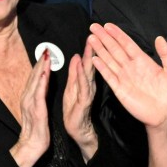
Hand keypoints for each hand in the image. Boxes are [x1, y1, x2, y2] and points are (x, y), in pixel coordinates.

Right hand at [11, 50, 51, 166]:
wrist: (32, 145)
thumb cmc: (36, 129)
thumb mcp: (37, 110)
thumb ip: (38, 98)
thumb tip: (41, 88)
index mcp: (29, 97)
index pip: (35, 78)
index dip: (40, 65)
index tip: (45, 53)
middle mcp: (28, 98)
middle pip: (34, 76)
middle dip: (40, 62)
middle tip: (46, 48)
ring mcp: (30, 103)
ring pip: (36, 82)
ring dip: (40, 68)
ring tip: (46, 56)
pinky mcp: (36, 110)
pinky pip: (39, 93)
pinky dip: (41, 82)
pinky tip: (44, 73)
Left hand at [62, 38, 97, 160]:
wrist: (78, 131)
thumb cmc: (75, 111)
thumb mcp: (72, 88)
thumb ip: (74, 73)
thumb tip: (76, 57)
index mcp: (86, 82)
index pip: (88, 63)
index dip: (90, 49)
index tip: (91, 34)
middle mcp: (89, 86)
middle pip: (91, 65)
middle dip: (93, 50)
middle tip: (95, 34)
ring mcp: (88, 94)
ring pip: (89, 74)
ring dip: (89, 60)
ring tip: (90, 46)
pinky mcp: (84, 102)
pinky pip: (83, 88)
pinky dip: (82, 76)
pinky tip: (81, 67)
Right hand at [88, 23, 166, 128]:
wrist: (165, 114)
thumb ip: (166, 54)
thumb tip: (159, 38)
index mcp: (142, 61)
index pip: (127, 44)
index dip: (117, 34)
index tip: (108, 25)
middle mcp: (131, 67)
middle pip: (115, 49)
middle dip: (104, 38)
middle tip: (94, 27)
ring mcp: (124, 77)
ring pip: (109, 60)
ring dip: (100, 49)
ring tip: (91, 39)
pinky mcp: (119, 89)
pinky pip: (109, 76)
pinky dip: (101, 68)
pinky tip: (94, 59)